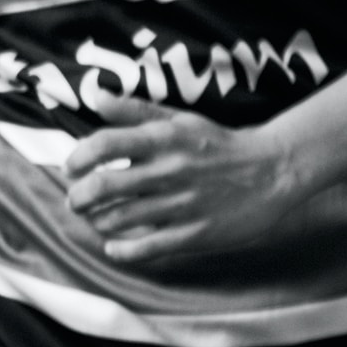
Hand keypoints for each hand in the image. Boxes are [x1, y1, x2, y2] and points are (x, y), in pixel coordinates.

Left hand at [65, 110, 312, 263]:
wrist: (275, 170)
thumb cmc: (219, 144)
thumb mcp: (181, 120)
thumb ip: (136, 111)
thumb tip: (96, 96)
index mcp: (164, 139)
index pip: (105, 144)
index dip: (78, 157)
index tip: (71, 168)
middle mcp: (170, 170)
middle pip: (103, 186)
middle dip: (78, 197)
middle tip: (76, 201)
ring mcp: (183, 204)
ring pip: (119, 219)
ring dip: (97, 222)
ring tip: (97, 219)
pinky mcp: (196, 233)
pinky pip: (147, 248)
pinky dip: (122, 251)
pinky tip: (115, 247)